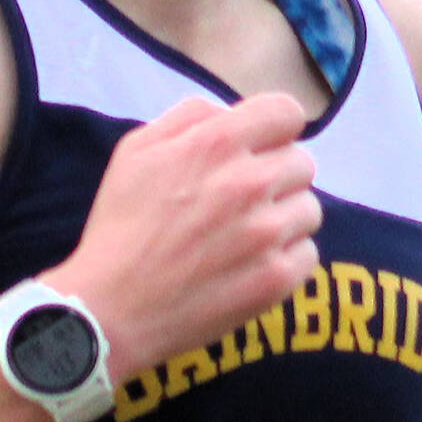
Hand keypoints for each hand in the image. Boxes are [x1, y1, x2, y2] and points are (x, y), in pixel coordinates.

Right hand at [45, 93, 321, 368]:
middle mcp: (250, 182)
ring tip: (246, 236)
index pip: (287, 113)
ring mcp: (268, 233)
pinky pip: (308, 253)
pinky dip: (286, 258)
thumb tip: (229, 114)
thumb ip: (190, 117)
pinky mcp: (277, 278)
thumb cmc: (120, 225)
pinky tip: (250, 265)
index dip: (276, 129)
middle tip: (243, 200)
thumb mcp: (136, 150)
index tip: (262, 147)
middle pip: (302, 162)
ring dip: (284, 218)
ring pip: (309, 208)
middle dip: (277, 175)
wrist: (111, 309)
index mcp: (217, 144)